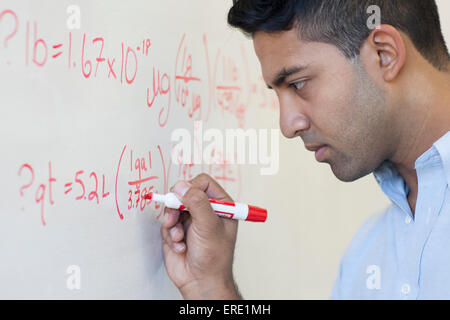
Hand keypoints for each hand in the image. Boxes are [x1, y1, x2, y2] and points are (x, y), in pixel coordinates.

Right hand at [160, 173, 240, 298]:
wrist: (200, 281)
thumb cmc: (214, 257)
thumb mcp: (209, 225)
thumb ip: (197, 203)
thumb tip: (183, 186)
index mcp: (220, 205)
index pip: (204, 183)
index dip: (192, 186)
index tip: (185, 197)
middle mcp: (204, 210)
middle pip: (184, 192)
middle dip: (177, 205)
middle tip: (175, 214)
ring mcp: (190, 220)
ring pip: (172, 207)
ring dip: (172, 222)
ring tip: (178, 236)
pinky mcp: (177, 230)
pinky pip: (166, 223)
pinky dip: (170, 234)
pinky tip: (179, 246)